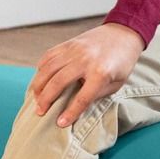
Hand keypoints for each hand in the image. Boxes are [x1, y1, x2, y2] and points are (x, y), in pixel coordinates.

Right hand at [29, 23, 145, 127]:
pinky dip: (40, 68)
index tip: (60, 123)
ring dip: (38, 85)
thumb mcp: (117, 84)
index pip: (82, 98)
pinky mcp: (68, 43)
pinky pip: (48, 56)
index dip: (70, 113)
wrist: (123, 34)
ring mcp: (74, 50)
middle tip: (40, 112)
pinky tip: (39, 80)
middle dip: (46, 99)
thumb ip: (97, 94)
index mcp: (101, 73)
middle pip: (58, 82)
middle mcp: (85, 60)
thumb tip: (77, 107)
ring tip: (36, 98)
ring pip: (48, 69)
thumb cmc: (122, 63)